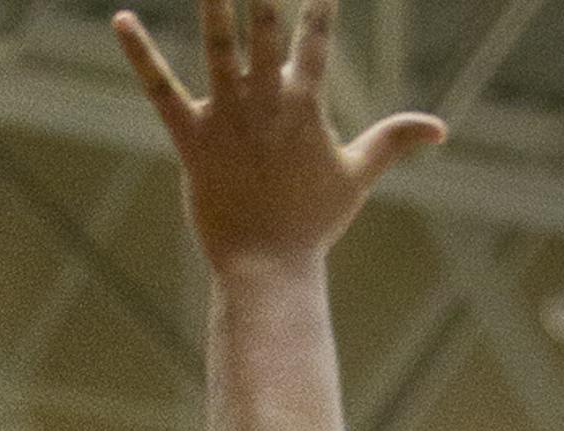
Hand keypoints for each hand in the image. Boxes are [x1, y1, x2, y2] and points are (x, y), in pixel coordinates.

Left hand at [114, 0, 442, 267]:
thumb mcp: (357, 176)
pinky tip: (121, 21)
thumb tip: (441, 129)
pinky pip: (160, 90)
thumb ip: (393, 140)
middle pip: (265, 23)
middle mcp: (267, 101)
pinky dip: (140, 55)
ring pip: (217, 45)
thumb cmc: (311, 225)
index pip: (317, 32)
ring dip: (212, 0)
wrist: (268, 272)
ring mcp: (227, 118)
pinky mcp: (192, 141)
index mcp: (305, 103)